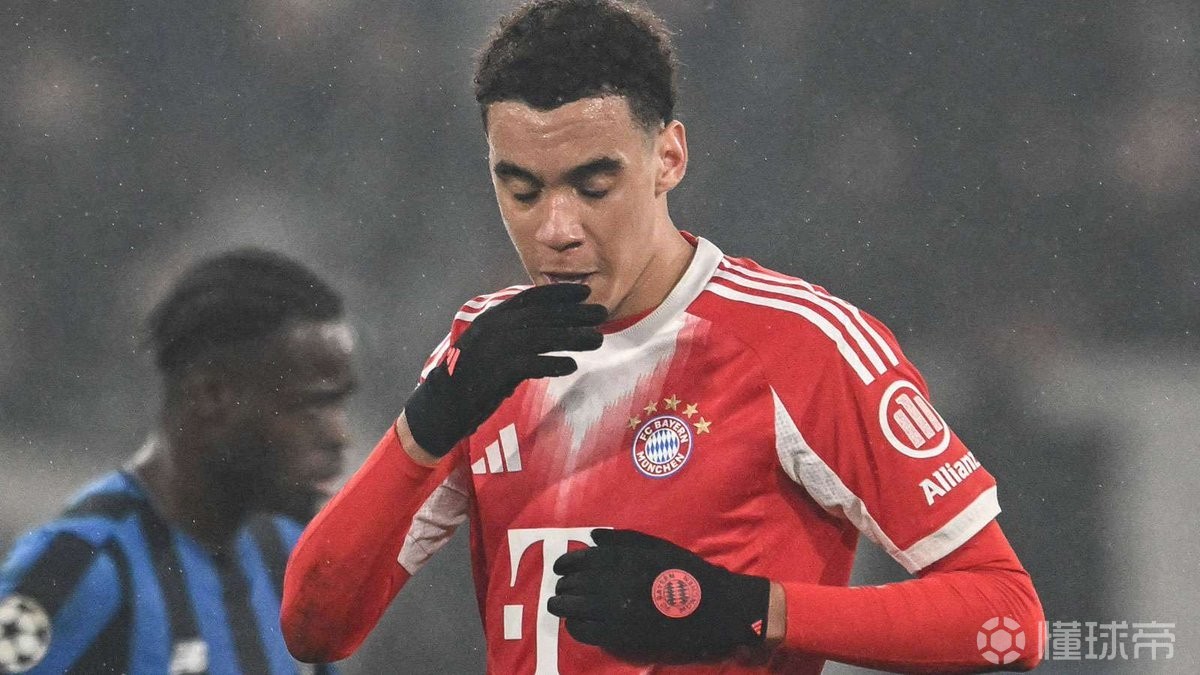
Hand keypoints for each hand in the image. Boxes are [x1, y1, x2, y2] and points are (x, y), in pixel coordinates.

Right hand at [404, 283, 605, 456]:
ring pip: (542, 338)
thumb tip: (553, 327)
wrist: (442, 404)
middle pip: (543, 316)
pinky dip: (552, 364)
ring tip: (597, 340)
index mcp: (492, 317)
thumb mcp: (492, 345)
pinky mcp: (496, 373)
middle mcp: (494, 327)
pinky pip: (531, 364)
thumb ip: (517, 334)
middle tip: (602, 315)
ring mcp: (494, 349)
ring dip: (573, 337)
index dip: (560, 293)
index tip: (585, 292)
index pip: (531, 298)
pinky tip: (571, 365)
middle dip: (575, 314)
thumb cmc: (471, 375)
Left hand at [547, 528, 770, 662]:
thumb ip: (624, 540)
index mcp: (625, 559)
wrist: (713, 609)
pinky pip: (586, 632)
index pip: (582, 559)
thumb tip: (593, 537)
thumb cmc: (688, 573)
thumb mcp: (659, 547)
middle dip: (562, 586)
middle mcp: (616, 584)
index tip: (560, 568)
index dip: (566, 563)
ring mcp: (617, 612)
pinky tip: (575, 624)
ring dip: (562, 606)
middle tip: (559, 588)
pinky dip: (575, 627)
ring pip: (574, 609)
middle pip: (574, 584)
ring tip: (558, 606)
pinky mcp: (621, 637)